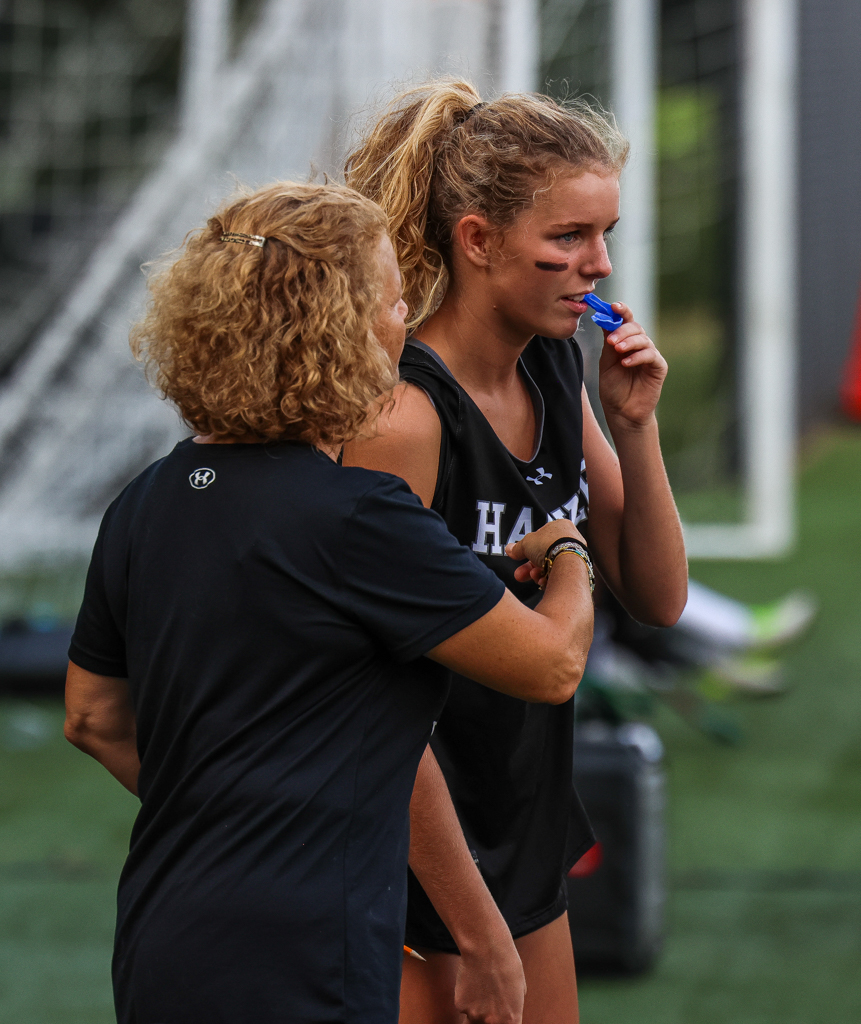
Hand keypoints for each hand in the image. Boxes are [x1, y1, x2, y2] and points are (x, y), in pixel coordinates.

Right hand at [454, 938, 525, 1023]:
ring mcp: (475, 1016)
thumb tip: (506, 1012)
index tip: (500, 1014)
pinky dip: (466, 998)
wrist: (486, 948)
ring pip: (473, 1019)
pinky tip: (472, 981)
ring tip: (481, 987)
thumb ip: (513, 1008)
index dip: (503, 1020)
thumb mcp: (520, 990)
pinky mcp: (461, 1006)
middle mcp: (493, 1023)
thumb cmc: (506, 964)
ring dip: (476, 1008)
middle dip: (488, 1018)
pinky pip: (463, 1007)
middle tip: (489, 999)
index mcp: (511, 1020)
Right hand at [506, 519, 585, 586]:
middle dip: (530, 566)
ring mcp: (575, 554)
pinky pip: (559, 574)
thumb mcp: (526, 543)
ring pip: (551, 565)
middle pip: (545, 554)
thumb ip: (517, 547)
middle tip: (520, 573)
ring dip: (538, 573)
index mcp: (561, 525)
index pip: (542, 536)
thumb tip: (510, 549)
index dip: (529, 547)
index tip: (521, 555)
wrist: (568, 562)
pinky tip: (543, 581)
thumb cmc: (552, 545)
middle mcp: (571, 539)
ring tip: (533, 577)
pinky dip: (549, 579)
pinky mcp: (577, 569)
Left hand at [597, 302, 667, 427]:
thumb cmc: (613, 388)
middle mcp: (639, 345)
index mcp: (625, 341)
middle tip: (611, 340)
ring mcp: (650, 355)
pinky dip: (638, 356)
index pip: (625, 320)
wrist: (621, 411)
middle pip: (635, 327)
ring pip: (643, 339)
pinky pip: (651, 356)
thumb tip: (606, 318)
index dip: (621, 311)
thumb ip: (608, 342)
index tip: (613, 306)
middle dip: (622, 330)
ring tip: (617, 350)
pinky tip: (626, 363)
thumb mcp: (606, 362)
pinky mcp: (658, 367)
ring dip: (629, 342)